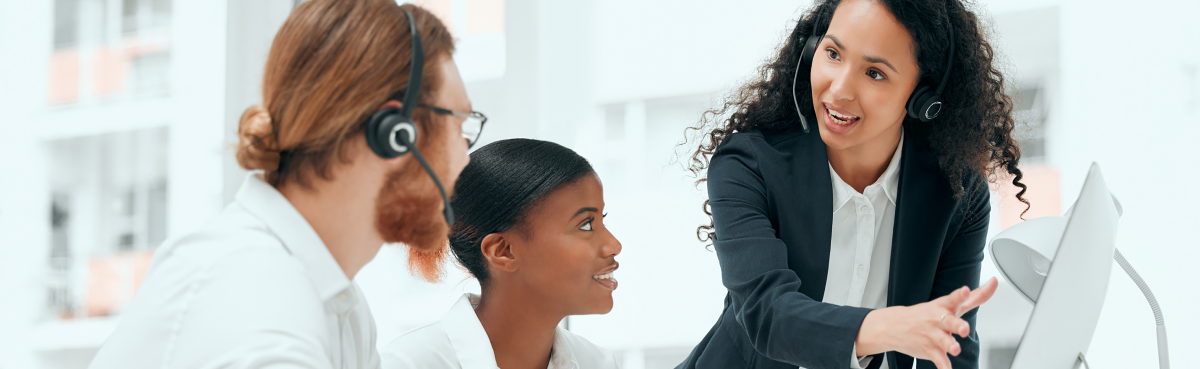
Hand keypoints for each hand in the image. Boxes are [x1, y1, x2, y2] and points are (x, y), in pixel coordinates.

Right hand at [854, 277, 997, 368]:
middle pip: (950, 321)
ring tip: (955, 349)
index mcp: (944, 306)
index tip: (966, 290)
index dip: (960, 295)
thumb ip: (976, 297)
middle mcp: (938, 319)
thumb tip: (994, 283)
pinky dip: (943, 366)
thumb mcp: (949, 303)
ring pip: (943, 341)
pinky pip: (938, 359)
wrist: (895, 325)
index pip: (954, 298)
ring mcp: (933, 335)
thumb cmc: (928, 314)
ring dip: (950, 345)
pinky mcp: (929, 349)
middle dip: (958, 325)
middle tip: (964, 329)